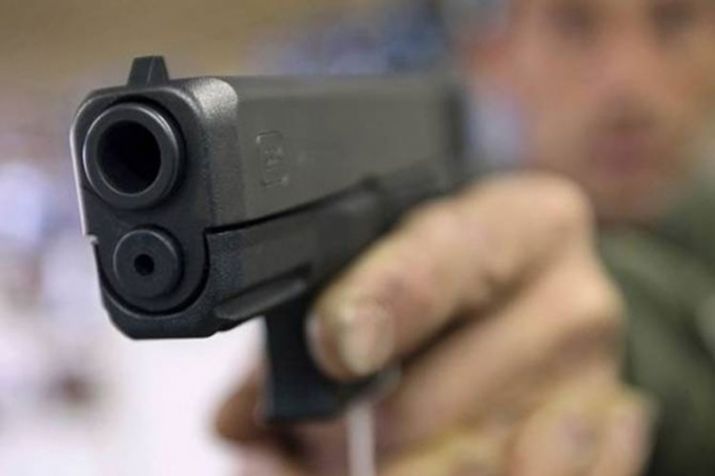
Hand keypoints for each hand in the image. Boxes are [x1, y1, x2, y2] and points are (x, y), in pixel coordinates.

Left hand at [216, 173, 653, 475]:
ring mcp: (596, 384)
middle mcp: (570, 301)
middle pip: (437, 397)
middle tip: (313, 431)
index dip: (384, 301)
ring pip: (472, 463)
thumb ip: (317, 323)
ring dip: (393, 471)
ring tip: (361, 456)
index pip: (447, 258)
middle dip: (349, 433)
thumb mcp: (399, 262)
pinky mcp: (608, 442)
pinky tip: (432, 461)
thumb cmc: (457, 276)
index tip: (335, 346)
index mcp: (520, 224)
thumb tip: (243, 422)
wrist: (544, 305)